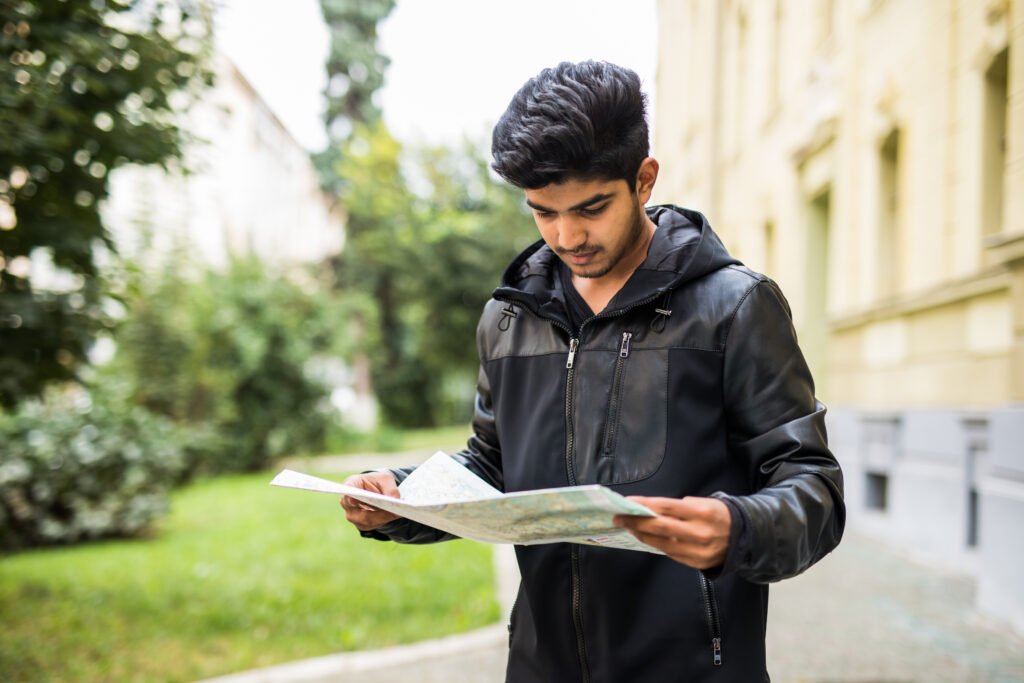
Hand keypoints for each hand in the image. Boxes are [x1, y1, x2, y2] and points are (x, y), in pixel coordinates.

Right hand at [340, 472, 400, 530]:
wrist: (375, 490)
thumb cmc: (376, 482)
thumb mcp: (386, 479)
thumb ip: (390, 489)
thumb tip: (395, 501)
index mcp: (350, 485)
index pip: (347, 492)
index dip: (350, 497)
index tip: (353, 500)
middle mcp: (347, 503)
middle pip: (361, 512)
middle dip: (379, 513)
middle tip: (395, 511)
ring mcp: (353, 516)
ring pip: (370, 521)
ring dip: (385, 517)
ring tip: (399, 512)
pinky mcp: (362, 524)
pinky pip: (375, 524)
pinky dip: (386, 519)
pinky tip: (395, 514)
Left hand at [614, 496, 730, 569]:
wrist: (744, 537)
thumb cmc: (719, 515)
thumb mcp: (704, 502)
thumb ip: (678, 507)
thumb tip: (650, 508)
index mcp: (701, 512)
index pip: (665, 507)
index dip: (643, 505)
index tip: (627, 502)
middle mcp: (699, 532)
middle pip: (659, 527)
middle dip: (636, 522)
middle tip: (619, 517)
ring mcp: (697, 551)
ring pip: (662, 544)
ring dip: (642, 535)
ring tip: (629, 527)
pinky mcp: (696, 563)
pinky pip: (670, 553)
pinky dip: (656, 544)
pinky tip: (646, 538)